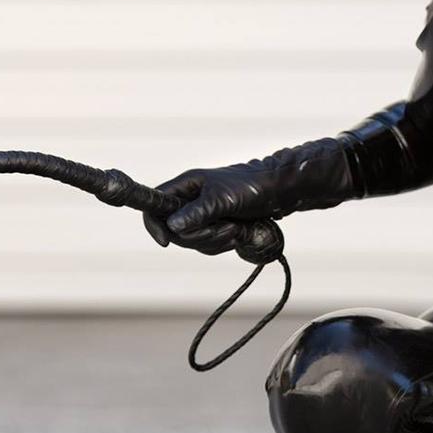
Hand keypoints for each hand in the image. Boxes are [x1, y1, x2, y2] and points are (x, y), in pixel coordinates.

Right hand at [144, 165, 268, 256]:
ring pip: (192, 241)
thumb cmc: (250, 187)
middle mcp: (189, 201)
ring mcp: (201, 215)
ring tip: (235, 228)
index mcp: (185, 186)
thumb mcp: (222, 199)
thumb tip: (172, 226)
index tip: (166, 240)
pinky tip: (238, 234)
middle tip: (223, 228)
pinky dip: (222, 244)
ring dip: (214, 241)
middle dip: (198, 236)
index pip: (154, 205)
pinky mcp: (214, 226)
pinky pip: (207, 245)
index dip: (154, 224)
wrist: (278, 192)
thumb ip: (197, 213)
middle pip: (173, 230)